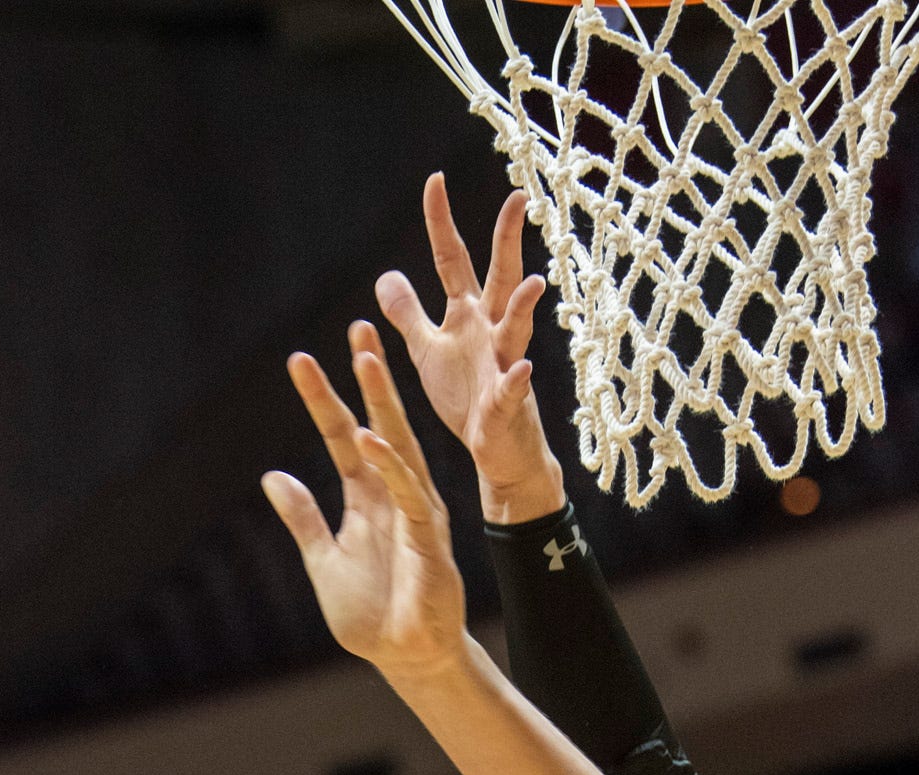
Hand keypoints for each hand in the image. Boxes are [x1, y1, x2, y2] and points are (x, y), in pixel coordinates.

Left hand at [263, 326, 467, 680]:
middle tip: (358, 328)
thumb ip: (303, 519)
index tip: (300, 361)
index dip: (322, 400)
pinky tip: (370, 437)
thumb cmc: (372, 614)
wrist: (407, 656)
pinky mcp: (429, 536)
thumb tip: (273, 477)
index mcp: (367, 497)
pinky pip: (410, 492)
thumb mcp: (324, 561)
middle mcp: (393, 494)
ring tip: (367, 359)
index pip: (342, 437)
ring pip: (399, 445)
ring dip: (383, 402)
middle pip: (378, 423)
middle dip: (368, 377)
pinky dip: (390, 465)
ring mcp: (415, 511)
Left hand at [375, 173, 563, 523]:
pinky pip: (512, 391)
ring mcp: (504, 365)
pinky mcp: (506, 406)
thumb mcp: (429, 351)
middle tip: (519, 198)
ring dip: (523, 309)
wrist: (496, 450)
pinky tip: (523, 370)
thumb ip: (409, 314)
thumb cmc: (466, 397)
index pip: (453, 259)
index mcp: (467, 315)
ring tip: (532, 285)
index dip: (442, 223)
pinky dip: (516, 382)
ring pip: (516, 330)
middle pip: (498, 278)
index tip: (435, 180)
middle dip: (508, 240)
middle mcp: (491, 332)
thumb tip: (386, 276)